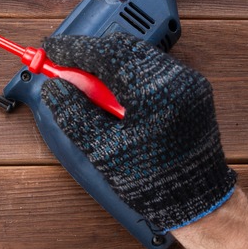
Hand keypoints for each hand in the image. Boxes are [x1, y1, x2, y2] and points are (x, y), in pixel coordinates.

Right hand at [40, 32, 235, 230]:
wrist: (197, 201)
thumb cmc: (152, 182)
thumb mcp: (102, 150)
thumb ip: (73, 113)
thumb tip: (54, 86)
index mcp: (152, 93)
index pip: (104, 53)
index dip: (72, 49)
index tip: (50, 50)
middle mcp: (175, 79)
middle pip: (122, 47)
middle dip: (89, 53)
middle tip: (64, 68)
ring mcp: (187, 81)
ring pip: (137, 54)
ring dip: (108, 63)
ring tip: (88, 88)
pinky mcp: (191, 88)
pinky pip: (152, 67)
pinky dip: (127, 72)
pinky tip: (114, 94)